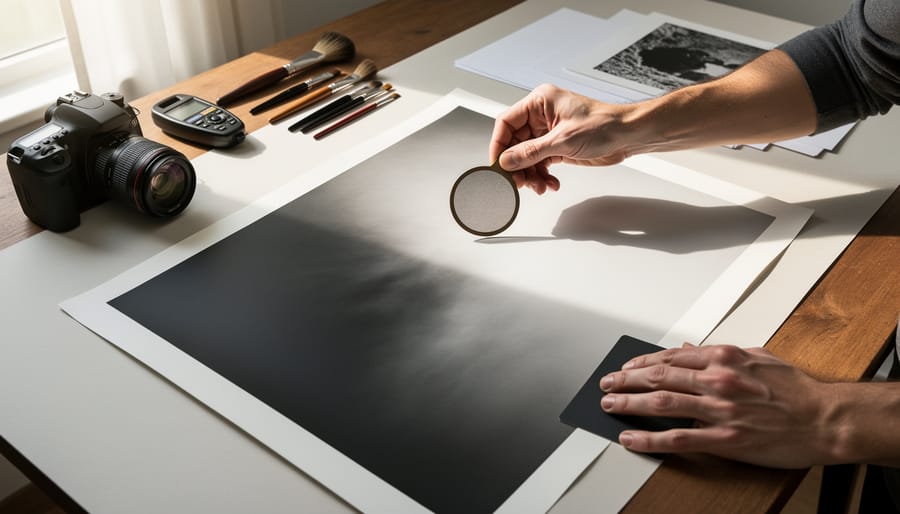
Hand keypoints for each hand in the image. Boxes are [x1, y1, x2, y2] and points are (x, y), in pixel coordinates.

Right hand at [489, 84, 634, 193]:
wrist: (628, 136)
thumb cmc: (604, 125)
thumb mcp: (563, 140)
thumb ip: (531, 152)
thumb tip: (507, 160)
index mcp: (539, 102)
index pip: (506, 123)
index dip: (499, 145)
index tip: (498, 165)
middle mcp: (541, 116)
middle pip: (515, 143)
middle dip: (517, 165)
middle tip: (519, 182)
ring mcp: (549, 132)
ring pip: (527, 156)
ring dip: (531, 174)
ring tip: (539, 186)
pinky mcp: (557, 146)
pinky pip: (540, 163)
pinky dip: (542, 175)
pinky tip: (550, 183)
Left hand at [598, 344, 843, 467]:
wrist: (824, 419)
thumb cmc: (797, 389)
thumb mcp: (757, 356)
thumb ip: (720, 353)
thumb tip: (687, 350)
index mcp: (724, 357)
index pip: (670, 358)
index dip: (641, 362)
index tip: (626, 367)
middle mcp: (717, 380)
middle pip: (658, 377)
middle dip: (626, 380)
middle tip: (606, 384)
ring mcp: (719, 409)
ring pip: (661, 404)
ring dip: (629, 403)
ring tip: (609, 405)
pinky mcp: (724, 438)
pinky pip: (677, 438)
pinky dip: (649, 438)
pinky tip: (631, 438)